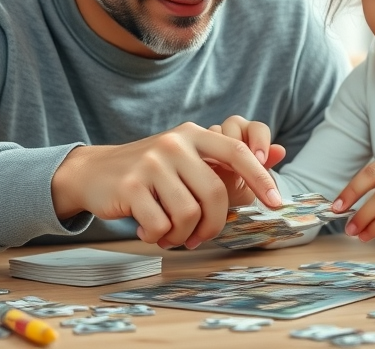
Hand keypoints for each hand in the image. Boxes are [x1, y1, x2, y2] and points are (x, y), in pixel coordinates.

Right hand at [50, 122, 282, 249]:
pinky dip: (158, 236)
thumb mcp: (186, 158)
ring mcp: (151, 164)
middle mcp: (174, 144)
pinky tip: (148, 231)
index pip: (237, 151)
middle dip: (212, 226)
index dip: (260, 177)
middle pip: (213, 194)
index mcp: (193, 135)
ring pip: (187, 215)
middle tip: (199, 239)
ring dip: (182, 235)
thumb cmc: (150, 172)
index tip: (275, 202)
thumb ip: (226, 160)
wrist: (94, 172)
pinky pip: (160, 225)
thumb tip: (281, 152)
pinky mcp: (130, 186)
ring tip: (169, 234)